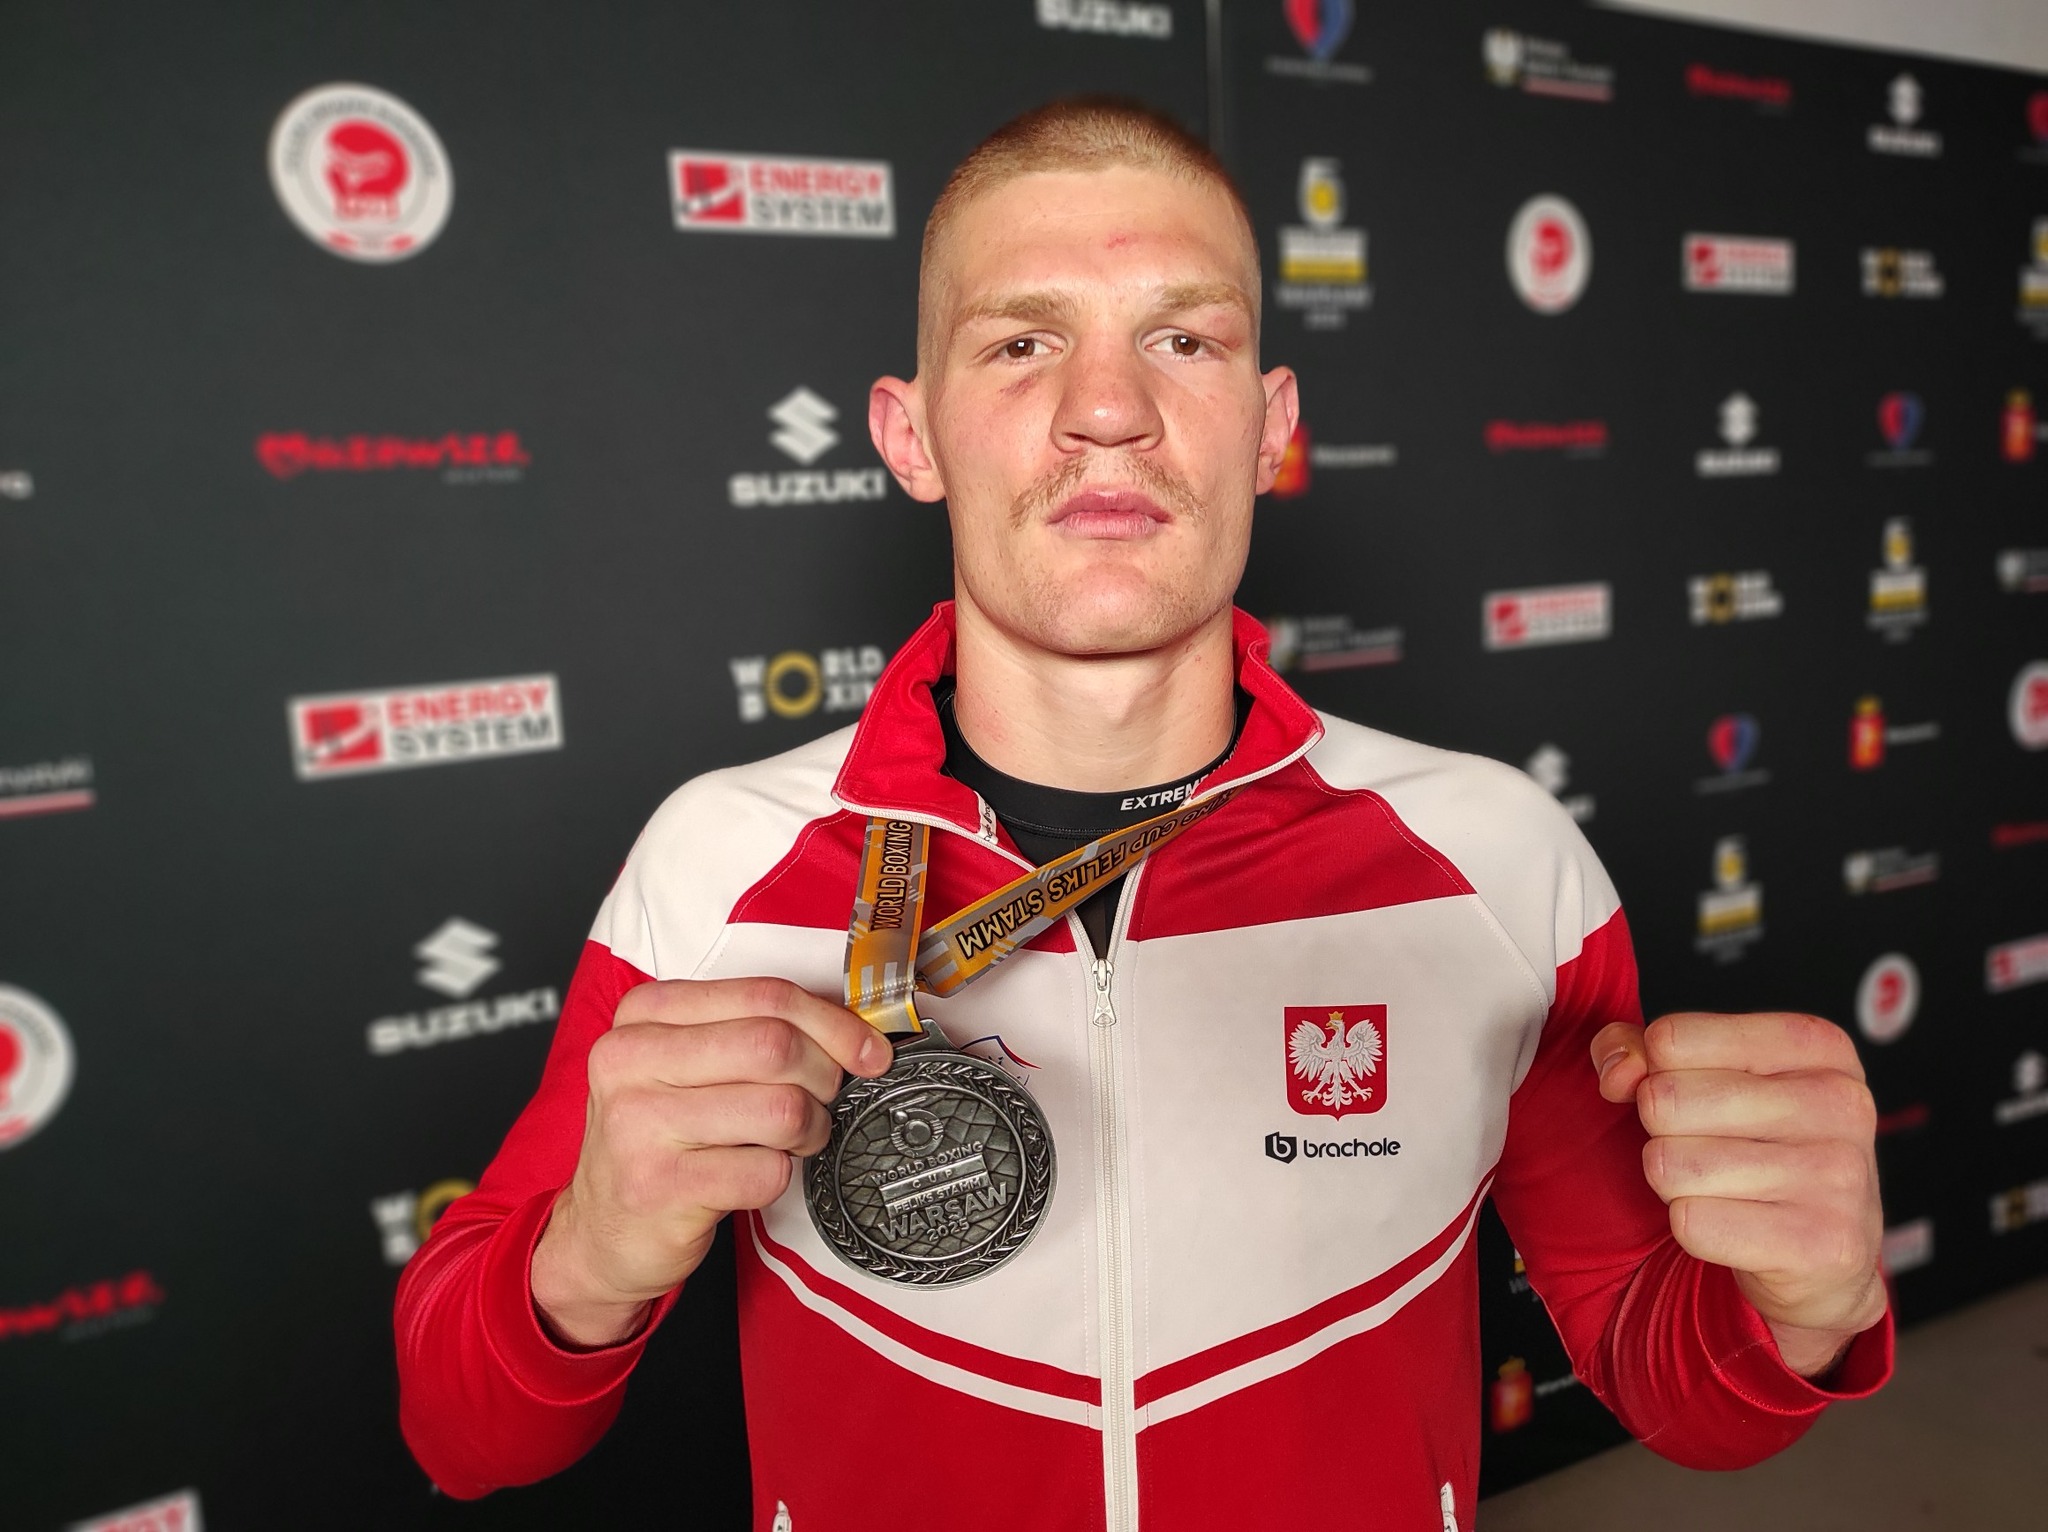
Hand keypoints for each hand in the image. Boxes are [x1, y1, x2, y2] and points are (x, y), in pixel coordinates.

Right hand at [530, 977, 891, 1347]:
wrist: (601, 1230)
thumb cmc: (658, 1138)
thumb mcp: (684, 1065)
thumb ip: (750, 1031)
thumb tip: (852, 1031)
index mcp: (643, 1014)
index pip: (764, 996)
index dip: (832, 1022)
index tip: (867, 1051)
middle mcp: (631, 1059)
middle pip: (776, 1046)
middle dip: (823, 1076)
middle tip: (823, 1100)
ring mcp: (639, 1124)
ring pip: (782, 1109)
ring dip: (809, 1130)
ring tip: (792, 1141)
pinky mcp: (659, 1186)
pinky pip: (767, 1171)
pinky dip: (780, 1176)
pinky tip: (755, 1174)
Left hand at [1592, 1011, 1887, 1378]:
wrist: (1823, 1255)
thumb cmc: (1754, 1147)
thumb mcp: (1702, 1075)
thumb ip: (1635, 1047)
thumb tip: (1617, 1072)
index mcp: (1815, 1045)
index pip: (1671, 1039)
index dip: (1653, 1074)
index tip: (1690, 1096)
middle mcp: (1839, 1101)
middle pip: (1664, 1100)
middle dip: (1661, 1133)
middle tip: (1703, 1150)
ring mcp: (1840, 1174)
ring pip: (1671, 1166)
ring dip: (1674, 1184)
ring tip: (1720, 1189)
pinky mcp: (1824, 1243)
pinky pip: (1692, 1224)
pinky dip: (1693, 1228)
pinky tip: (1735, 1227)